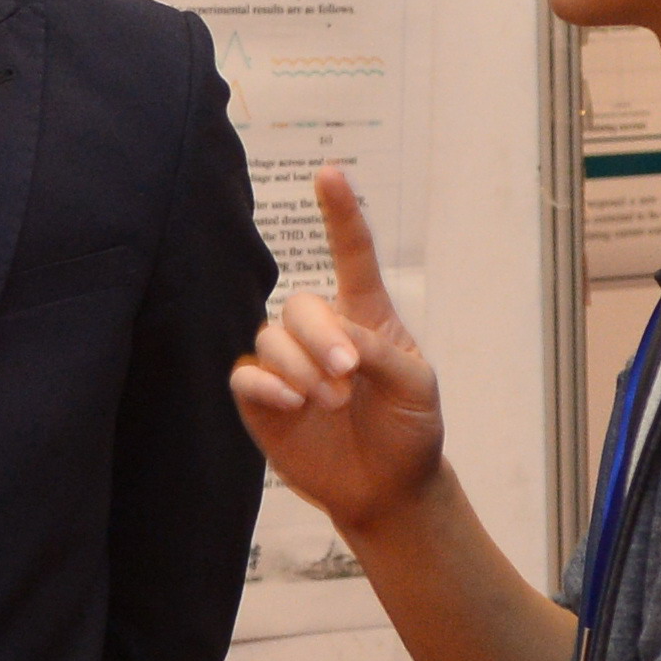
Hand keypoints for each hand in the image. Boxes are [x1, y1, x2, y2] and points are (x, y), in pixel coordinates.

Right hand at [231, 166, 445, 532]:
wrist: (389, 488)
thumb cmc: (410, 430)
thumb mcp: (416, 388)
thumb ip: (381, 354)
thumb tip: (340, 343)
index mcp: (366, 317)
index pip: (351, 256)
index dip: (340, 215)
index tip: (329, 173)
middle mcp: (322, 334)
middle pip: (301, 305)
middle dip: (321, 337)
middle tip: (348, 375)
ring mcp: (288, 365)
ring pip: (269, 338)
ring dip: (300, 366)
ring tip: (331, 400)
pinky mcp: (262, 399)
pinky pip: (245, 375)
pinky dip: (267, 383)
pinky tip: (292, 401)